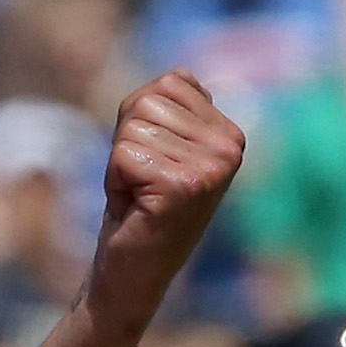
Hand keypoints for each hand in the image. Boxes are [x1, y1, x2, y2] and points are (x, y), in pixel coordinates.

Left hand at [85, 71, 243, 335]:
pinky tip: (135, 207)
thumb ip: (169, 107)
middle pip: (147, 102)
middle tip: (142, 182)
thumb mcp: (161, 146)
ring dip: (121, 162)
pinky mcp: (181, 186)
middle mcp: (229, 149)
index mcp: (230, 135)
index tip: (152, 163)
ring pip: (133, 127)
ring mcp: (210, 168)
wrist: (134, 271)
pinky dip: (115, 180)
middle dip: (128, 141)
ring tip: (140, 194)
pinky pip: (123, 154)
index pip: (169, 83)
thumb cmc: (140, 206)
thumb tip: (180, 74)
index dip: (141, 122)